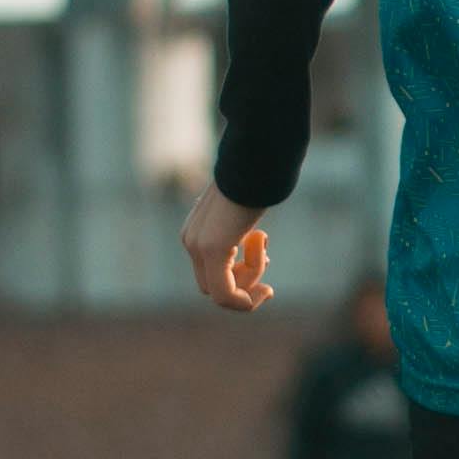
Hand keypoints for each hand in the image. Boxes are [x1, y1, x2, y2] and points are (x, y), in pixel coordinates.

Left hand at [183, 178, 275, 311]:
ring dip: (252, 277)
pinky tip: (266, 273)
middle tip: (267, 258)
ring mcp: (198, 247)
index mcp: (196, 231)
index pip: (211, 274)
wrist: (256, 161)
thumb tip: (252, 237)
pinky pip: (225, 295)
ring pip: (223, 292)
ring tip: (263, 241)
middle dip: (245, 281)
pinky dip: (247, 297)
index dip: (241, 276)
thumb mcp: (245, 210)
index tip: (267, 260)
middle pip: (215, 286)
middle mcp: (191, 241)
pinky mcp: (212, 250)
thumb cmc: (256, 179)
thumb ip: (240, 229)